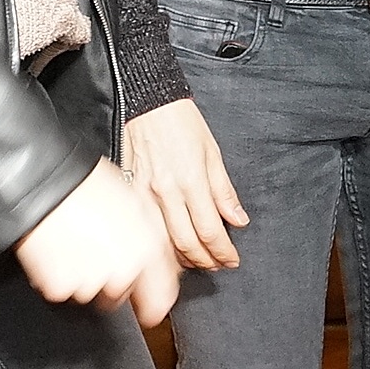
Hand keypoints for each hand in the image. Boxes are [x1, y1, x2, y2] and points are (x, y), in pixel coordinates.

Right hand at [15, 158, 181, 325]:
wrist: (45, 184)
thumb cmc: (88, 185)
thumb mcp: (136, 203)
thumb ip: (151, 238)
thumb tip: (157, 257)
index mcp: (147, 251)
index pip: (163, 297)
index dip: (156, 303)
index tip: (150, 308)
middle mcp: (123, 273)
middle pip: (122, 295)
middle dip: (113, 281)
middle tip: (99, 253)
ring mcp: (90, 284)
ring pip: (92, 293)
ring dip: (86, 278)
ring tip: (77, 244)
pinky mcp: (59, 289)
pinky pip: (63, 290)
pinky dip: (60, 276)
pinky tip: (59, 249)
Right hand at [123, 99, 250, 270]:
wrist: (149, 103)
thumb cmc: (182, 122)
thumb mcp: (213, 152)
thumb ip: (224, 191)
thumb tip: (239, 220)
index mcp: (191, 180)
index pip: (210, 230)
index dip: (224, 251)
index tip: (232, 259)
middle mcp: (167, 191)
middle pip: (187, 243)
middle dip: (206, 261)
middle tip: (218, 265)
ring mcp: (145, 194)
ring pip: (163, 241)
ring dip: (183, 259)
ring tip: (198, 260)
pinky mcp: (130, 193)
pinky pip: (146, 228)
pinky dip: (160, 244)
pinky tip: (170, 248)